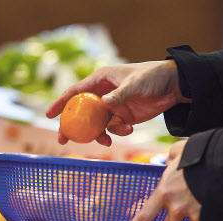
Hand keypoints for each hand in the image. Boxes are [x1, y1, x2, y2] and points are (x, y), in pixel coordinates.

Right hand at [46, 60, 190, 145]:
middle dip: (71, 127)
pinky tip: (129, 128)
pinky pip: (113, 129)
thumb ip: (120, 95)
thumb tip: (104, 104)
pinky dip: (118, 132)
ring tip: (107, 141)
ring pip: (96, 124)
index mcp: (101, 79)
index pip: (75, 92)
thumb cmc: (153, 77)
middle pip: (81, 112)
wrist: (173, 87)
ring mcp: (112, 107)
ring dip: (99, 134)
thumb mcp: (135, 83)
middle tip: (63, 140)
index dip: (61, 103)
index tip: (49, 115)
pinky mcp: (123, 117)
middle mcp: (103, 93)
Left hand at [122, 140, 200, 220]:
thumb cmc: (199, 154)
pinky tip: (204, 216)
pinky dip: (202, 219)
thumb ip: (172, 158)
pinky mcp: (208, 214)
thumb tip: (172, 160)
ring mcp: (193, 212)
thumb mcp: (179, 152)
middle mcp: (176, 207)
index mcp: (163, 192)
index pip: (143, 217)